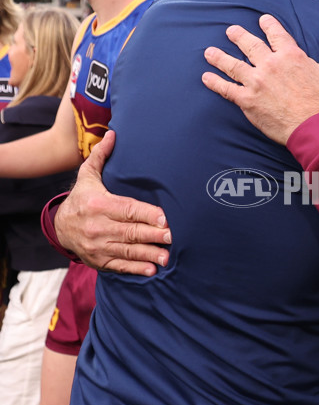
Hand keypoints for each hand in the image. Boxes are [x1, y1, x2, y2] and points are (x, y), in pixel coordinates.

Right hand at [54, 130, 171, 275]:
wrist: (59, 227)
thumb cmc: (81, 198)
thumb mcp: (87, 176)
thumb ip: (101, 156)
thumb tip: (113, 134)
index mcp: (98, 204)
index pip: (127, 209)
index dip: (147, 215)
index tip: (165, 219)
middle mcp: (97, 226)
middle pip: (130, 231)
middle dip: (152, 235)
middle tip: (172, 238)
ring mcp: (97, 246)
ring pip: (127, 250)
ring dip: (148, 254)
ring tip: (166, 256)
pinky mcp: (98, 261)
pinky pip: (119, 265)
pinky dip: (135, 268)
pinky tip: (151, 270)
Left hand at [203, 14, 318, 144]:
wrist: (316, 128)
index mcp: (292, 55)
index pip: (276, 34)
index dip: (268, 25)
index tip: (262, 20)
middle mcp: (271, 64)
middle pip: (249, 45)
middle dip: (238, 35)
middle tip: (230, 31)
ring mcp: (256, 82)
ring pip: (232, 64)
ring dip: (219, 57)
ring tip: (209, 52)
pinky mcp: (248, 101)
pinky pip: (226, 89)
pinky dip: (214, 82)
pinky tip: (206, 77)